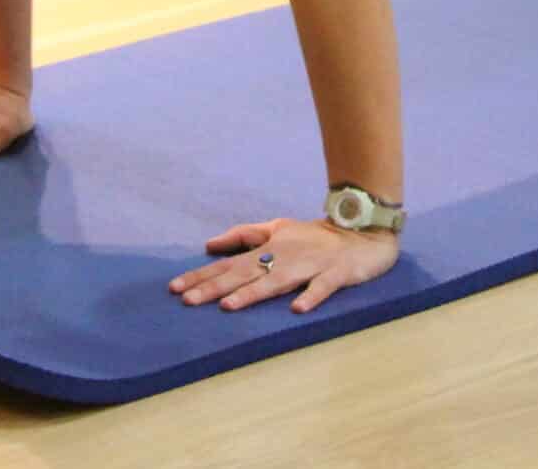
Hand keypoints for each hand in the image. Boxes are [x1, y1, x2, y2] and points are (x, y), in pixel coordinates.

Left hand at [170, 217, 400, 314]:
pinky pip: (322, 287)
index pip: (229, 263)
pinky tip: (297, 310)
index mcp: (270, 248)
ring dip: (253, 293)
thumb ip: (244, 235)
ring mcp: (311, 265)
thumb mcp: (278, 228)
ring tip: (228, 305)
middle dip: (215, 287)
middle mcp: (285, 256)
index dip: (202, 275)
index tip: (175, 288)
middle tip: (188, 301)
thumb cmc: (316, 235)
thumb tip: (209, 245)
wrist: (362, 231)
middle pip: (245, 273)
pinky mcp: (336, 274)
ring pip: (277, 281)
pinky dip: (310, 296)